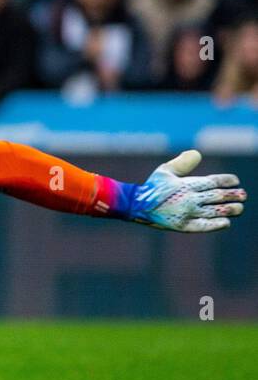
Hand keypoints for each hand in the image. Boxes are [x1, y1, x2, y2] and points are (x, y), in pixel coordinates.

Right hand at [124, 150, 245, 232]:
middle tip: (243, 195)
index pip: (213, 181)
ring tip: (239, 208)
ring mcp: (187, 213)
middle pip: (218, 196)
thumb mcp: (165, 170)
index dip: (227, 181)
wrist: (136, 205)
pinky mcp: (183, 226)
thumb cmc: (153, 187)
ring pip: (215, 211)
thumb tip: (198, 153)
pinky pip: (205, 226)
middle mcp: (189, 198)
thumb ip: (182, 163)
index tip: (235, 181)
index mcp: (186, 184)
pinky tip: (226, 222)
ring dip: (230, 209)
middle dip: (233, 195)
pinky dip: (217, 224)